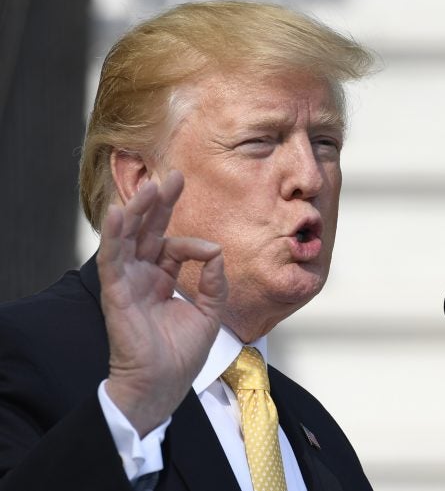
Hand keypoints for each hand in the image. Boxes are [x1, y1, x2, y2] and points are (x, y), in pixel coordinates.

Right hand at [98, 170, 227, 436]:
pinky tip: (117, 214)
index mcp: (163, 278)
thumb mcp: (209, 312)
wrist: (164, 384)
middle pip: (148, 232)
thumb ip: (214, 281)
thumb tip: (216, 250)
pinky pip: (112, 260)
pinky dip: (113, 237)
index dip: (196, 244)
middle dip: (159, 203)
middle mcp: (143, 276)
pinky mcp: (116, 294)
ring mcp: (128, 283)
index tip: (213, 251)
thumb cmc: (182, 353)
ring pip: (129, 239)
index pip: (176, 246)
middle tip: (173, 176)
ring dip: (137, 212)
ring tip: (149, 186)